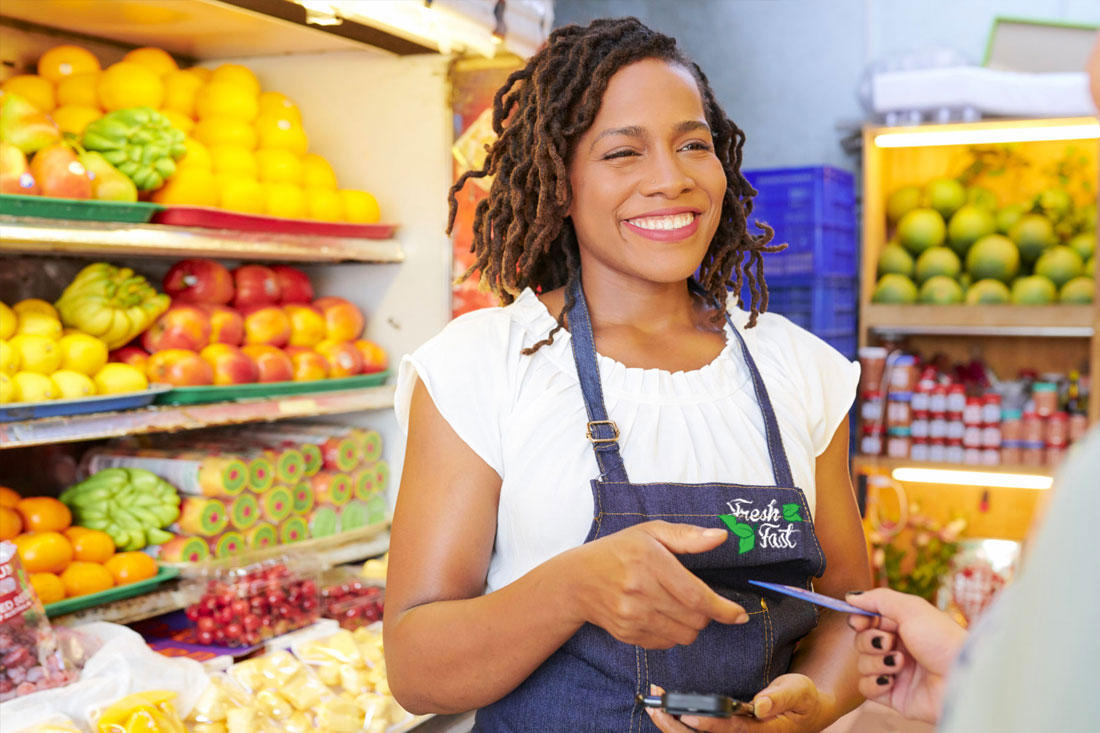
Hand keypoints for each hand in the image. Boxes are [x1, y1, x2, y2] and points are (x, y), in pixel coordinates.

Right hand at [566, 521, 747, 648]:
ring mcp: (632, 616)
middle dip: (707, 614)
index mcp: (649, 562)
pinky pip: (666, 643)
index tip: (739, 615)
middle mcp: (640, 592)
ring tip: (679, 606)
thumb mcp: (650, 533)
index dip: (723, 609)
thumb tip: (720, 537)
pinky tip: (662, 615)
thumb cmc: (617, 551)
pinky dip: (673, 633)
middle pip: (694, 619)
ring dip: (692, 625)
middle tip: (698, 600)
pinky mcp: (628, 634)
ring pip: (683, 635)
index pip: (696, 595)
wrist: (577, 580)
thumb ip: (687, 536)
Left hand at [646, 676, 834, 731]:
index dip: (709, 724)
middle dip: (678, 728)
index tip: (688, 716)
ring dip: (673, 726)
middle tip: (657, 708)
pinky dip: (678, 725)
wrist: (805, 711)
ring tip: (653, 707)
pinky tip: (663, 712)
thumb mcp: (798, 691)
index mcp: (762, 732)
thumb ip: (779, 697)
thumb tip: (759, 706)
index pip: (732, 730)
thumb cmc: (801, 699)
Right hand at [845, 588, 967, 723]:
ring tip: (901, 662)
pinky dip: (874, 682)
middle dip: (871, 640)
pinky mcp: (893, 695)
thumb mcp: (911, 608)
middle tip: (890, 642)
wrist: (961, 678)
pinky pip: (866, 687)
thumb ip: (878, 599)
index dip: (860, 620)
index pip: (869, 621)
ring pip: (862, 663)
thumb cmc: (942, 639)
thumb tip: (850, 597)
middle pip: (861, 641)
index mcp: (904, 626)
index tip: (860, 621)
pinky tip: (892, 679)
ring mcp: (895, 672)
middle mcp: (899, 648)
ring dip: (877, 661)